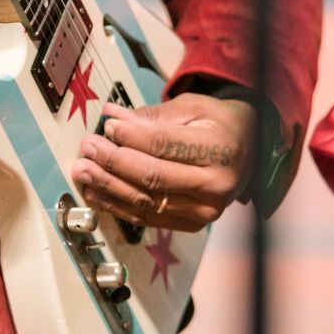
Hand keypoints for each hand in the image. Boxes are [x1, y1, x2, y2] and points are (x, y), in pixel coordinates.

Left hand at [70, 93, 256, 231]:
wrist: (250, 153)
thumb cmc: (221, 126)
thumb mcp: (194, 108)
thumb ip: (153, 116)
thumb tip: (112, 116)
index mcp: (220, 149)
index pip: (165, 145)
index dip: (131, 137)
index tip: (107, 127)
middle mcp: (216, 184)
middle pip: (153, 176)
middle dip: (114, 162)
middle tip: (89, 149)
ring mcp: (205, 210)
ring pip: (147, 201)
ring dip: (109, 187)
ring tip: (84, 171)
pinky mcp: (193, 224)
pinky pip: (148, 217)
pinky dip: (119, 206)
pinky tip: (98, 192)